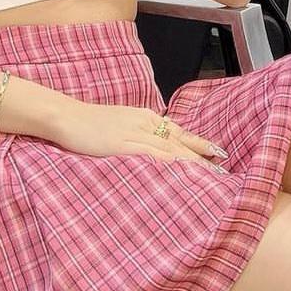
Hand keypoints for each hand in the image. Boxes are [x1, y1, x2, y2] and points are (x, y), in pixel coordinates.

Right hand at [51, 98, 228, 171]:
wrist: (66, 116)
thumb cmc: (89, 123)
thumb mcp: (119, 125)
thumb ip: (137, 136)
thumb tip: (154, 152)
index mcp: (144, 118)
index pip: (178, 132)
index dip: (199, 143)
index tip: (218, 153)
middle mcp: (144, 122)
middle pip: (179, 141)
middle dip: (202, 155)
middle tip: (223, 168)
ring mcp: (133, 132)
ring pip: (169, 148)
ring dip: (191, 162)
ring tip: (210, 174)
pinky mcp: (121, 143)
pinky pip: (149, 153)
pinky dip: (167, 162)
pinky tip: (180, 170)